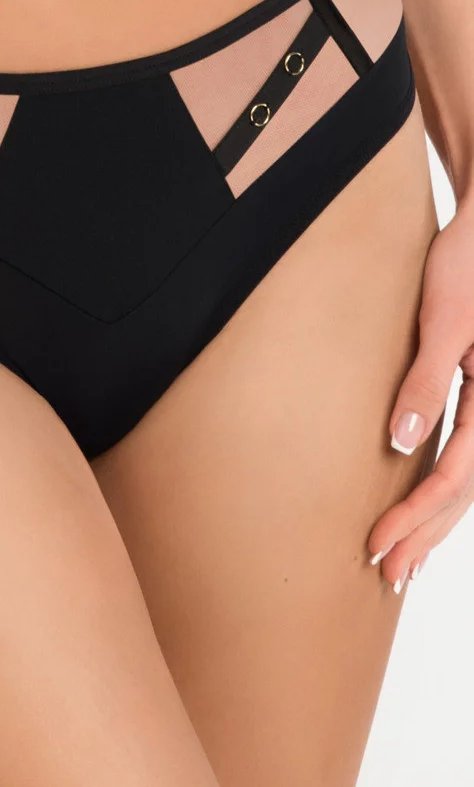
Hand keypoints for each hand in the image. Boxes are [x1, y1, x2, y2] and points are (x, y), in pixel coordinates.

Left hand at [368, 202, 473, 591]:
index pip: (456, 475)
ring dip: (436, 522)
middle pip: (465, 489)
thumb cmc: (466, 266)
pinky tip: (422, 507)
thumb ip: (425, 381)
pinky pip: (465, 454)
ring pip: (467, 479)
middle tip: (387, 575)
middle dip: (426, 535)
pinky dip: (442, 489)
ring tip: (404, 562)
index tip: (378, 543)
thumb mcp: (445, 320)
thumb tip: (401, 441)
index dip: (416, 514)